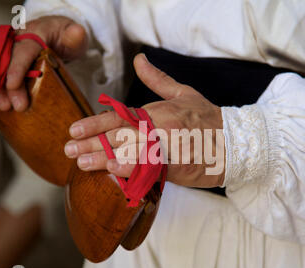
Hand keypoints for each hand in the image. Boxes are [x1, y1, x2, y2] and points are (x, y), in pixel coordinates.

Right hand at [0, 16, 87, 111]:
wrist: (57, 34)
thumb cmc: (66, 36)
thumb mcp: (75, 35)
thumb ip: (76, 36)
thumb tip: (77, 33)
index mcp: (34, 33)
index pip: (23, 51)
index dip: (16, 68)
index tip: (12, 85)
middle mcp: (17, 40)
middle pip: (7, 62)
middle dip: (7, 85)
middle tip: (16, 106)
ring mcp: (10, 50)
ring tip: (3, 106)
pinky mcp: (7, 60)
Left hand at [64, 54, 225, 187]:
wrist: (235, 142)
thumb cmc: (208, 118)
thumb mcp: (183, 93)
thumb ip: (157, 79)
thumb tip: (139, 59)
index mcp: (156, 110)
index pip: (119, 116)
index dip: (94, 123)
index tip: (74, 129)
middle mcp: (159, 126)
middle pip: (119, 134)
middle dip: (91, 142)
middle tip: (68, 149)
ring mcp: (167, 145)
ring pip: (130, 150)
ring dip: (103, 157)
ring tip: (81, 163)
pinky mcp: (177, 164)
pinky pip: (150, 166)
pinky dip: (132, 168)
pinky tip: (113, 171)